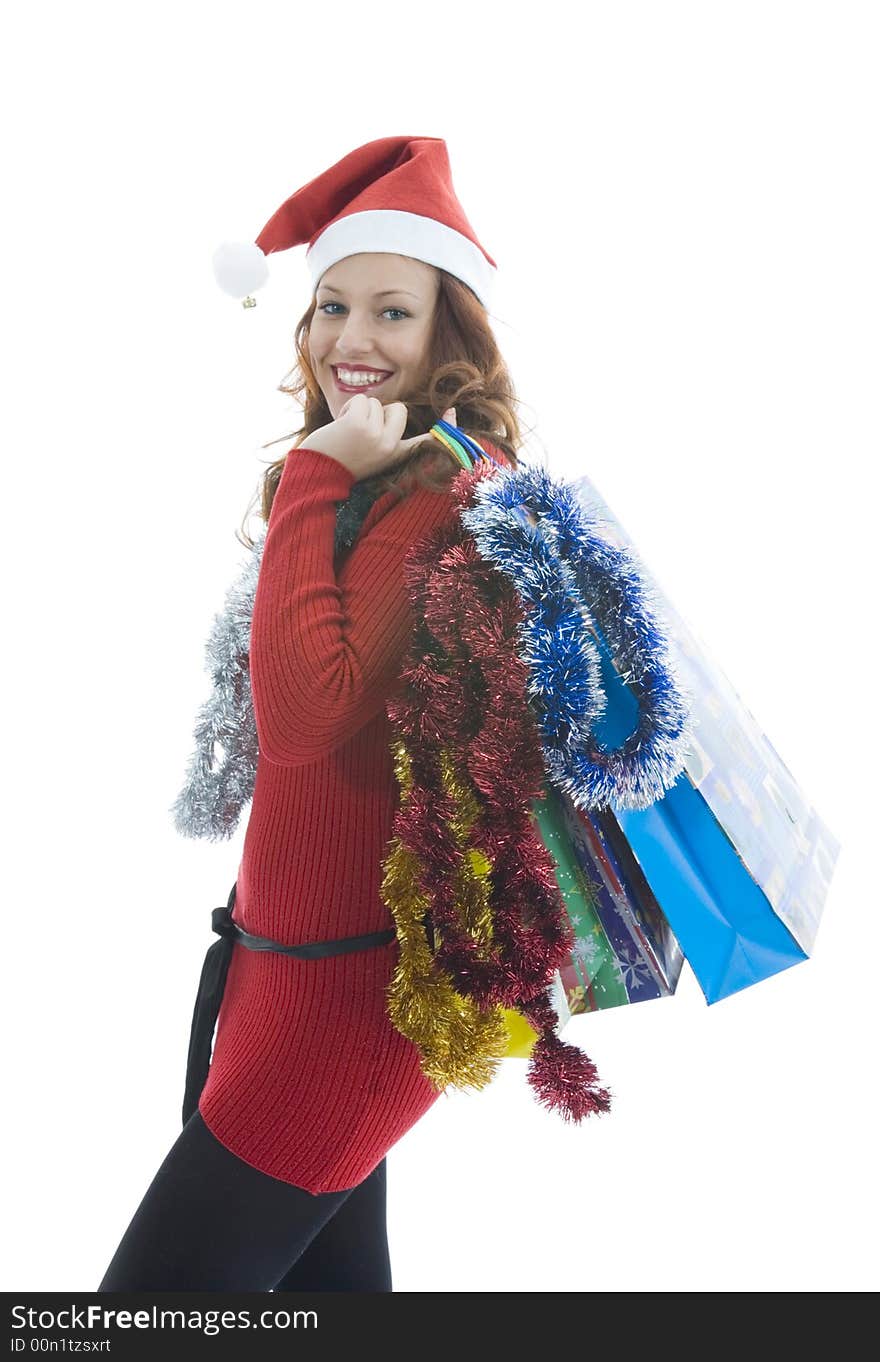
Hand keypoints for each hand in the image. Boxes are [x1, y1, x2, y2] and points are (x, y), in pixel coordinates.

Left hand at [299, 396, 457, 480]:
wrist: (317, 473)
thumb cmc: (342, 461)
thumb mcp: (372, 453)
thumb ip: (387, 435)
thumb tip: (398, 411)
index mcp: (397, 455)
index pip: (425, 441)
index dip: (444, 428)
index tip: (455, 413)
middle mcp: (391, 446)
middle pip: (399, 409)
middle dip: (381, 411)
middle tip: (363, 431)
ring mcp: (377, 436)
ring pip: (378, 403)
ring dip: (360, 410)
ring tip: (349, 432)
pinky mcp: (361, 425)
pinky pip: (362, 400)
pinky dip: (349, 408)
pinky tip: (341, 426)